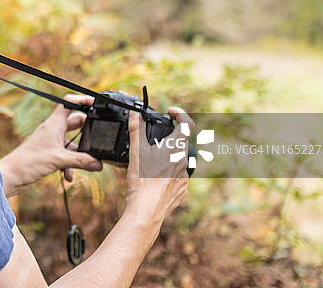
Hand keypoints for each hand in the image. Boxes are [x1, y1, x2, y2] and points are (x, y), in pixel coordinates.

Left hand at [0, 95, 102, 196]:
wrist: (11, 175)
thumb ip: (81, 161)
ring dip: (78, 154)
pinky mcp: (47, 153)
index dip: (82, 100)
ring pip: (71, 142)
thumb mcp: (59, 160)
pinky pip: (64, 155)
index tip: (95, 103)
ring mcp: (50, 141)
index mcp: (54, 124)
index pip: (69, 103)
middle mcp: (52, 130)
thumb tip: (99, 164)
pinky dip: (69, 165)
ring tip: (86, 164)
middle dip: (86, 130)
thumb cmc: (29, 162)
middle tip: (97, 137)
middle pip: (74, 122)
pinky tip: (69, 176)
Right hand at [124, 107, 192, 226]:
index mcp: (175, 147)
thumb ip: (136, 129)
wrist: (146, 210)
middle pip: (181, 142)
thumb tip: (135, 114)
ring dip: (167, 156)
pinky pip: (177, 175)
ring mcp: (184, 176)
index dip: (180, 114)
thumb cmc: (142, 180)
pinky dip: (167, 172)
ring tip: (150, 162)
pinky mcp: (181, 189)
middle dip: (168, 138)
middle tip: (153, 140)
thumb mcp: (136, 151)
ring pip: (178, 159)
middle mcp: (184, 160)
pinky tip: (154, 178)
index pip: (187, 123)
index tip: (170, 112)